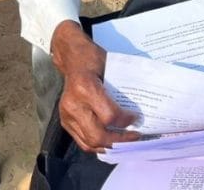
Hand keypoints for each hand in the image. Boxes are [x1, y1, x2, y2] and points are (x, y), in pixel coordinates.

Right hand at [51, 21, 139, 152]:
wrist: (72, 57)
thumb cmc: (93, 59)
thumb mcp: (111, 67)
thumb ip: (122, 90)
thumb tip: (139, 110)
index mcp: (85, 88)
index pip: (109, 116)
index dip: (126, 121)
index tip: (137, 118)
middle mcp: (73, 104)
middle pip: (98, 135)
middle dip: (120, 140)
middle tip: (135, 136)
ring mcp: (66, 115)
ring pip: (89, 143)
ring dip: (110, 146)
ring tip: (125, 142)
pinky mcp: (65, 121)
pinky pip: (82, 141)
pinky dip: (98, 144)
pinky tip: (111, 141)